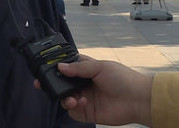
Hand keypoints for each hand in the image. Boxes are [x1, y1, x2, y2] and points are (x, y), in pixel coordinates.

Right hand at [38, 55, 152, 125]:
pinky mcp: (87, 112)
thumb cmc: (123, 78)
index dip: (55, 67)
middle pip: (61, 83)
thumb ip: (79, 67)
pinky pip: (72, 111)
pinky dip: (73, 107)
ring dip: (64, 97)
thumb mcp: (100, 67)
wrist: (137, 99)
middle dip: (52, 84)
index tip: (44, 68)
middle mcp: (83, 83)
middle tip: (42, 84)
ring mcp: (84, 97)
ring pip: (64, 98)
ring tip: (73, 98)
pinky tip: (82, 102)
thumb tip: (60, 67)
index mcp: (86, 69)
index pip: (66, 66)